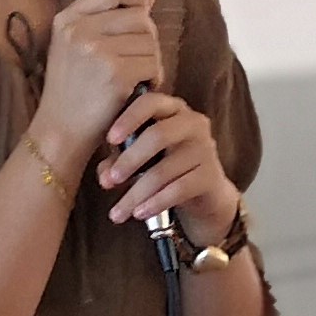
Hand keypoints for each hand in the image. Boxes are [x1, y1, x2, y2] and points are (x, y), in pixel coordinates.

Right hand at [29, 0, 161, 163]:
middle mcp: (79, 30)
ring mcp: (97, 51)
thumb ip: (100, 20)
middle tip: (138, 59)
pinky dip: (154, 77)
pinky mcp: (116, 74)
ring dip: (152, 60)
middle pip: (139, 17)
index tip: (146, 5)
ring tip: (136, 77)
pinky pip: (153, 64)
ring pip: (150, 41)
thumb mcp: (70, 46)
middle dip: (147, 38)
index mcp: (67, 20)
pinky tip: (140, 88)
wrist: (61, 131)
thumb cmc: (71, 90)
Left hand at [99, 89, 240, 242]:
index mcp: (172, 109)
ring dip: (136, 193)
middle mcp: (192, 123)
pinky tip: (139, 214)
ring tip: (118, 212)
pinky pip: (178, 189)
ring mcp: (205, 149)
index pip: (150, 102)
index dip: (128, 119)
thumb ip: (118, 160)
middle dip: (129, 160)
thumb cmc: (167, 165)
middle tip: (110, 181)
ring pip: (164, 170)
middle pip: (158, 135)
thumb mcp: (140, 158)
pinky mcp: (211, 176)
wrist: (205, 193)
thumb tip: (105, 177)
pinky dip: (155, 203)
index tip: (109, 139)